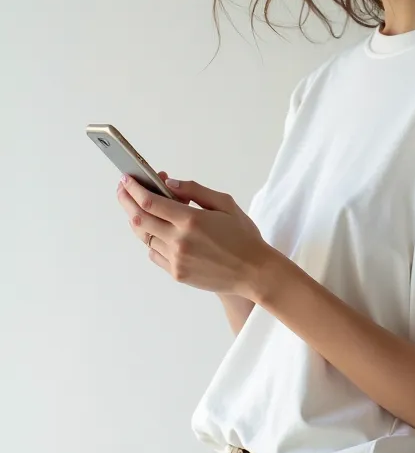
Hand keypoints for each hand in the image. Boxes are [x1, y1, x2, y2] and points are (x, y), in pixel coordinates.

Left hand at [116, 171, 269, 296]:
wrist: (254, 273)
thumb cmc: (243, 237)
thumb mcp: (225, 204)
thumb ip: (195, 191)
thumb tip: (168, 183)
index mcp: (191, 220)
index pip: (150, 202)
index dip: (134, 189)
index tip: (126, 179)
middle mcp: (179, 241)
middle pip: (139, 219)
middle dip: (126, 201)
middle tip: (122, 190)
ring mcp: (176, 259)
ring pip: (145, 237)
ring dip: (140, 221)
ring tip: (142, 209)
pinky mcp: (177, 273)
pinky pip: (154, 254)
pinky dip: (152, 240)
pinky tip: (160, 232)